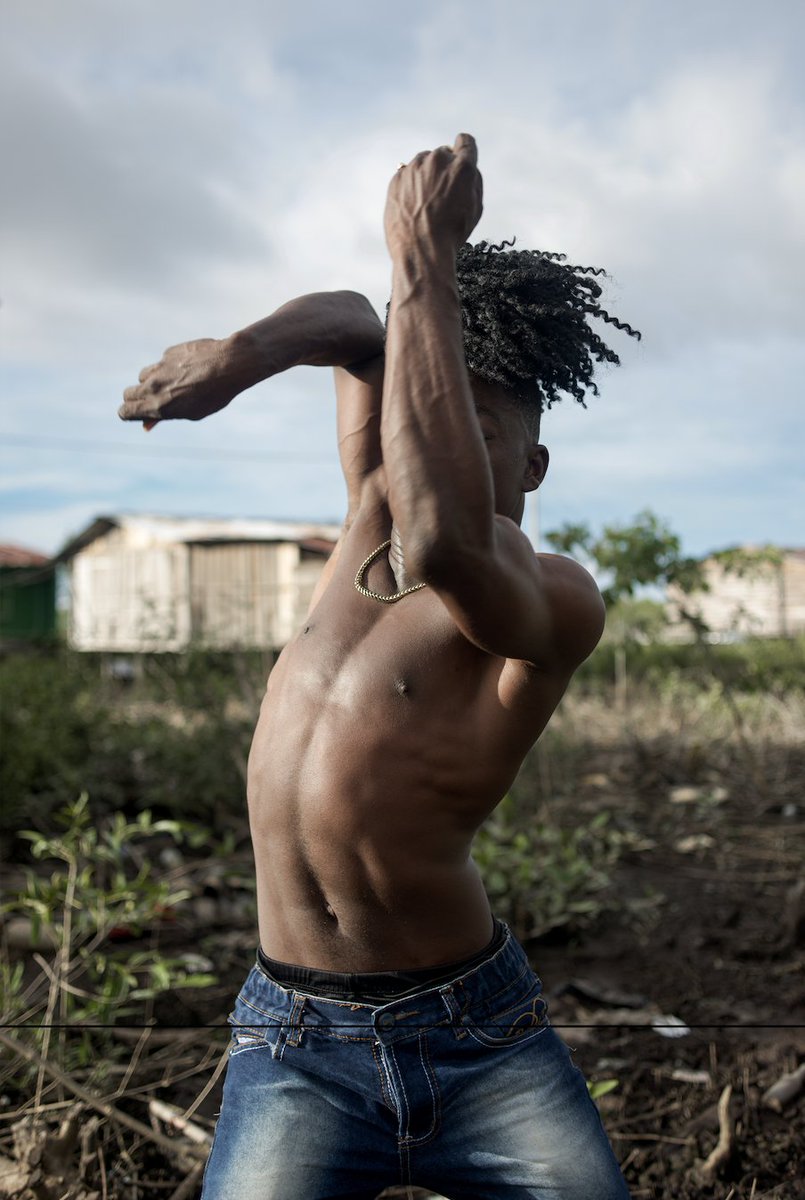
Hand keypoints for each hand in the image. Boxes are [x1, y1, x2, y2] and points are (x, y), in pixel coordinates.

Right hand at [118, 337, 244, 427]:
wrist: (230, 363)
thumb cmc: (215, 394)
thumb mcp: (192, 413)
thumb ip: (165, 416)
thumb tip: (146, 425)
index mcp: (159, 406)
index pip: (125, 411)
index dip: (129, 414)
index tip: (138, 414)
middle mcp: (154, 386)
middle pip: (128, 394)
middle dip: (136, 398)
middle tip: (154, 401)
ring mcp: (160, 367)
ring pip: (143, 376)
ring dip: (152, 381)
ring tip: (175, 385)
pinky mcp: (169, 353)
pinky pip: (161, 363)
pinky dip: (168, 368)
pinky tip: (188, 370)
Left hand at [384, 133, 482, 260]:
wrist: (420, 251)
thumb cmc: (451, 234)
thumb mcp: (475, 208)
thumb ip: (473, 181)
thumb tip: (467, 167)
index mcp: (462, 167)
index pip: (465, 142)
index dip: (464, 148)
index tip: (461, 153)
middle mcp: (437, 161)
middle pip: (443, 154)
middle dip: (445, 168)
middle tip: (443, 194)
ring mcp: (414, 168)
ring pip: (423, 163)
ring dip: (427, 176)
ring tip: (427, 203)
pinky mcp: (397, 178)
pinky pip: (407, 175)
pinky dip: (410, 186)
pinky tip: (414, 206)